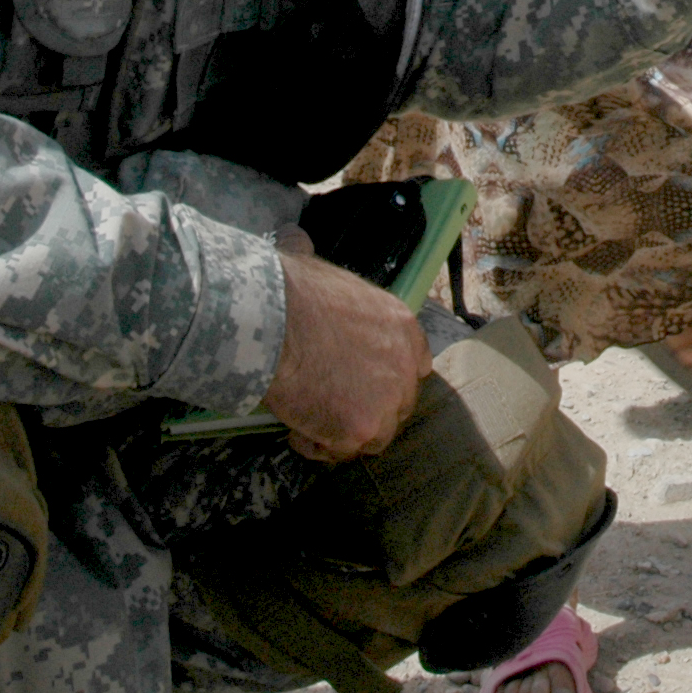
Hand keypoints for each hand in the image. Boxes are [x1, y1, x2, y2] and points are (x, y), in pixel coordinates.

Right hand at [263, 249, 428, 462]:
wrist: (275, 320)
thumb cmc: (290, 290)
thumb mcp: (321, 272)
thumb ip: (325, 272)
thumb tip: (295, 240)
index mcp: (401, 325)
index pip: (416, 363)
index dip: (390, 377)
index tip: (364, 382)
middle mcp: (404, 364)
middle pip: (398, 403)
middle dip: (368, 407)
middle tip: (331, 403)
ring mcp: (386, 400)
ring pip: (374, 434)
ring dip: (344, 430)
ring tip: (310, 418)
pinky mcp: (360, 429)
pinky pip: (341, 452)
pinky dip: (318, 445)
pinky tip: (297, 429)